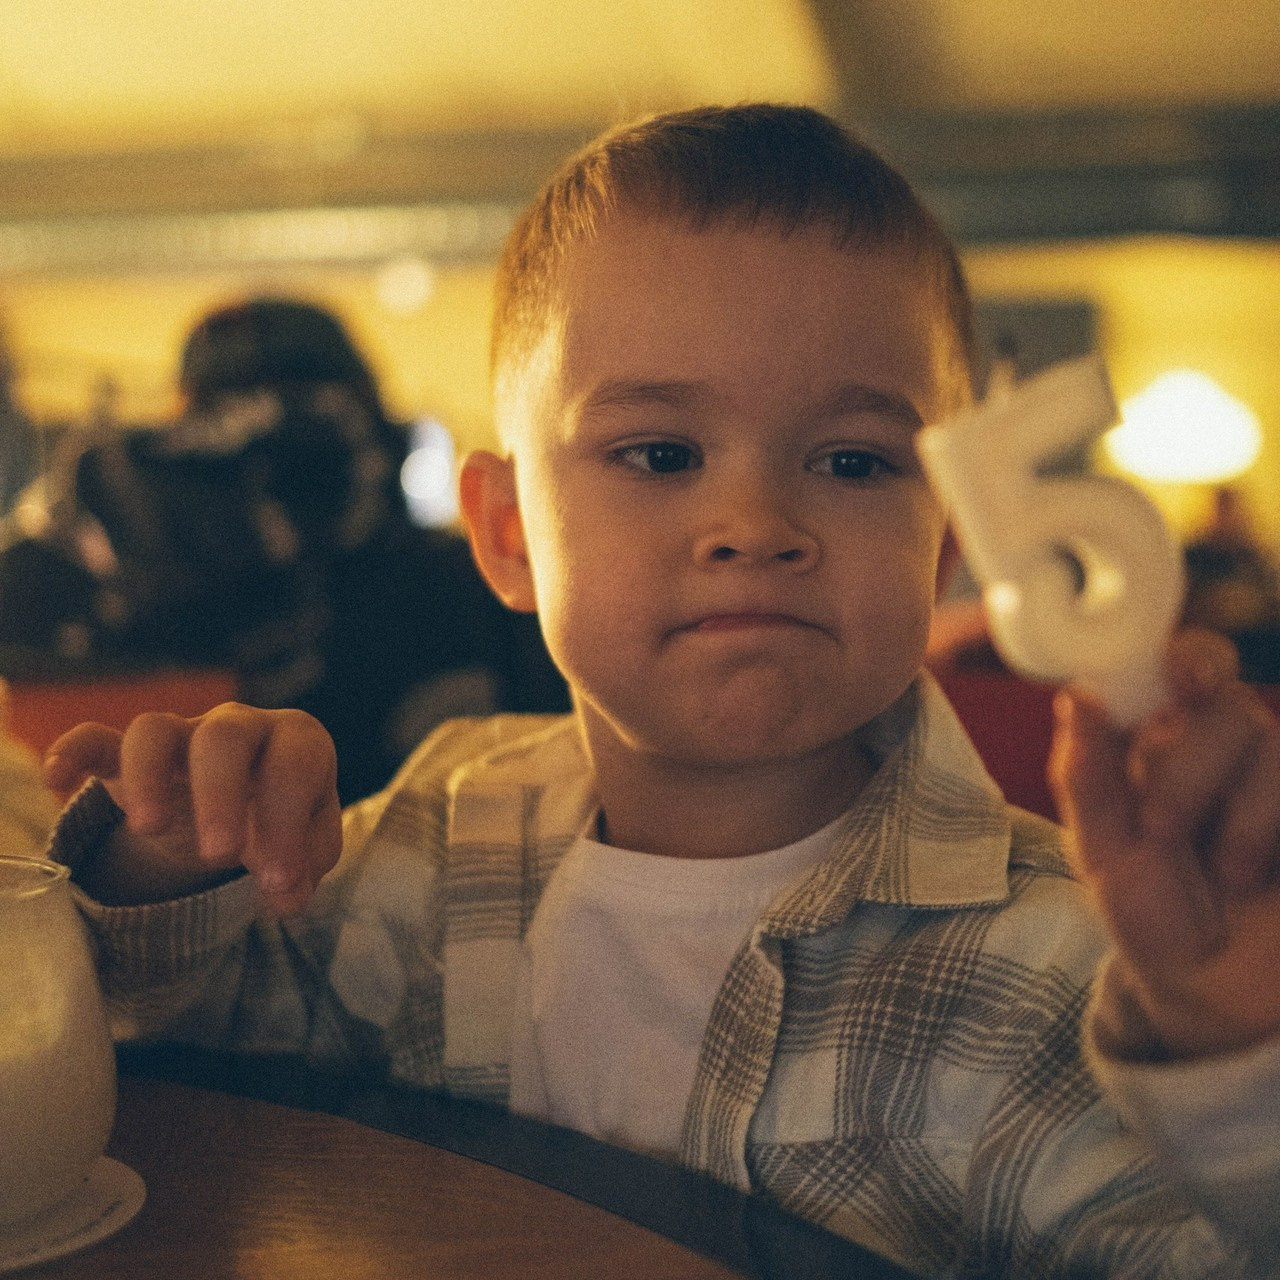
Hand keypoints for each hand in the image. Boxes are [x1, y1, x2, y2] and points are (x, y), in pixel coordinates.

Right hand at [45, 703, 341, 915]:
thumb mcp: (308, 843)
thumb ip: (305, 865)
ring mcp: (182, 736)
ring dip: (147, 776)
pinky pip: (96, 739)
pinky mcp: (129, 753)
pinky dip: (74, 751)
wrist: (244, 801)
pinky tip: (58, 779)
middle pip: (223, 736)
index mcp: (296, 742)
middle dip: (220, 794)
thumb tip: (286, 896)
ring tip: (148, 829)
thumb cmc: (283, 815)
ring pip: (154, 729)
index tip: (277, 881)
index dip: (288, 821)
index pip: (294, 764)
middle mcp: (239, 726)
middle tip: (219, 855)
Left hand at [1050, 630, 1279, 1060]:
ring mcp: (1272, 773)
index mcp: (1161, 739)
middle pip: (1222, 701)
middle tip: (1162, 830)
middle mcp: (1224, 743)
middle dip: (1184, 770)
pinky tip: (1254, 872)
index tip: (1184, 678)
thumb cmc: (1153, 913)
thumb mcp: (1102, 850)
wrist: (1217, 990)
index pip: (1183, 666)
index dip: (1188, 659)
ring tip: (1221, 870)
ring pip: (1264, 737)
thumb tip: (1077, 694)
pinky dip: (1266, 830)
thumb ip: (1087, 774)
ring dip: (1234, 816)